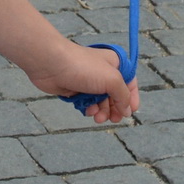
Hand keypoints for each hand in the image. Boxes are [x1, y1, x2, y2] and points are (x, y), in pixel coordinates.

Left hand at [24, 40, 139, 123]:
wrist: (51, 64)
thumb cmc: (82, 67)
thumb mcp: (112, 79)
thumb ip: (123, 96)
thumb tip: (126, 110)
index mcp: (115, 64)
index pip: (130, 83)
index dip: (131, 98)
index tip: (130, 112)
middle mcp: (103, 72)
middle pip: (116, 95)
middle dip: (115, 109)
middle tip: (113, 119)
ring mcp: (89, 80)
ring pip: (102, 102)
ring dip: (102, 112)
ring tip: (97, 117)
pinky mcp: (77, 88)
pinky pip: (88, 103)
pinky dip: (89, 109)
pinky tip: (87, 111)